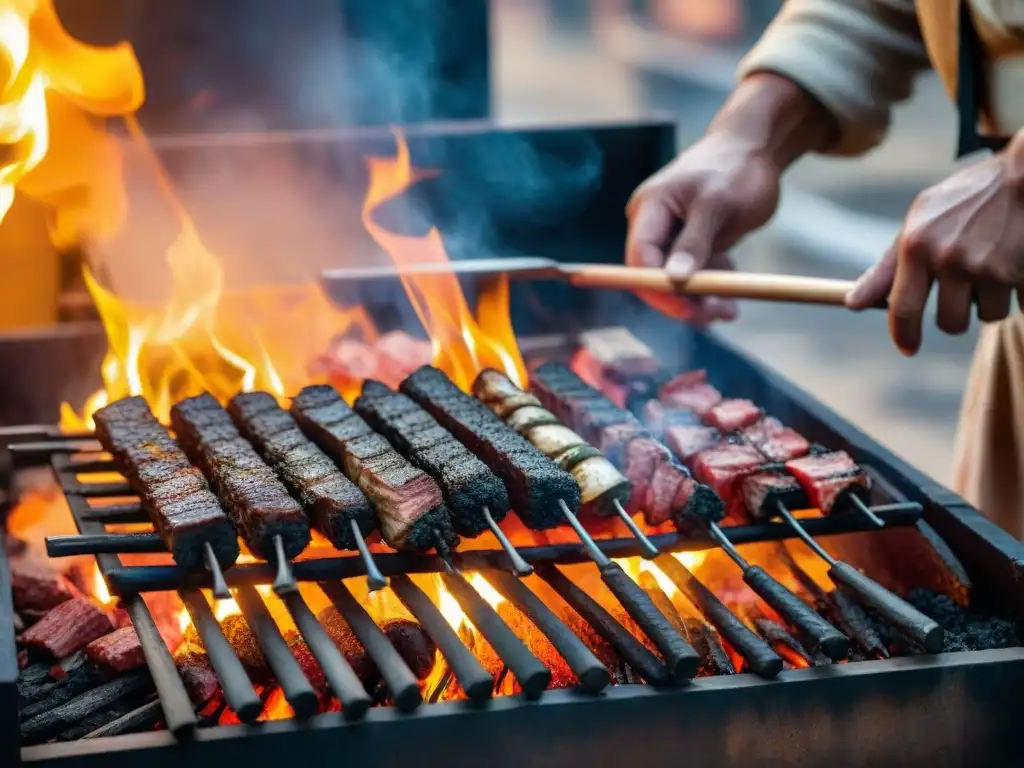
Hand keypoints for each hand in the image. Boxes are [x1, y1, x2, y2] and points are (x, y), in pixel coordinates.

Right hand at [625, 132, 781, 323]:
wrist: (757, 148)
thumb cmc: (736, 167)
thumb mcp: (717, 204)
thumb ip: (694, 242)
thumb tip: (674, 280)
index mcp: (649, 209)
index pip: (639, 259)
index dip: (658, 288)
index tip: (689, 308)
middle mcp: (653, 226)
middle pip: (654, 277)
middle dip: (683, 300)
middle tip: (717, 315)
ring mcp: (671, 237)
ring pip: (677, 282)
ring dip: (703, 300)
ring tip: (731, 310)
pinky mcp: (691, 245)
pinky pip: (696, 276)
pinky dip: (713, 287)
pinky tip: (734, 292)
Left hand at [846, 135, 1023, 354]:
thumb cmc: (967, 198)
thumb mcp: (919, 221)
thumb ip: (887, 267)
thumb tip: (853, 303)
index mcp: (917, 247)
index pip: (903, 310)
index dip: (904, 335)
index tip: (908, 347)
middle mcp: (950, 259)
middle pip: (951, 324)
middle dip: (958, 316)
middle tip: (965, 293)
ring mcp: (990, 266)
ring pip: (989, 316)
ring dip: (993, 301)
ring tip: (996, 266)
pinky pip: (1022, 306)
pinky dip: (1021, 292)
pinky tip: (1019, 262)